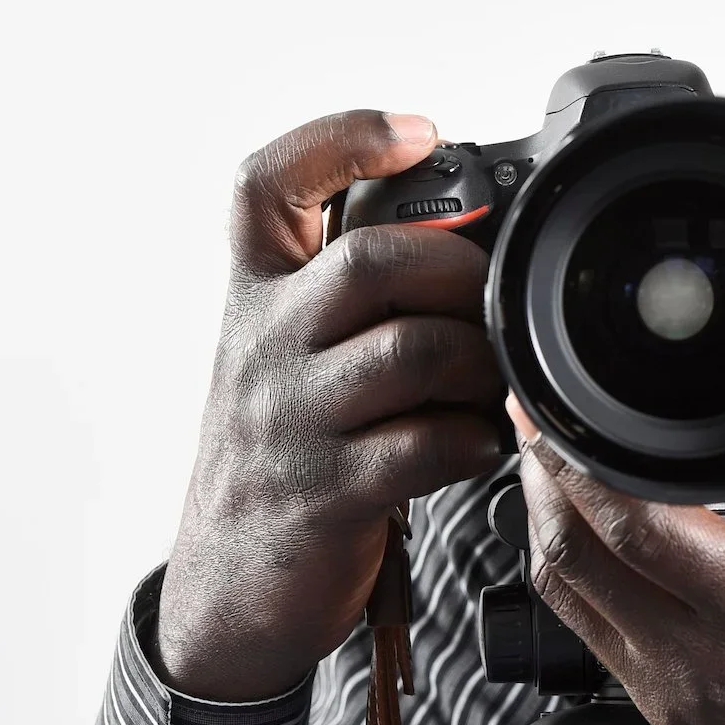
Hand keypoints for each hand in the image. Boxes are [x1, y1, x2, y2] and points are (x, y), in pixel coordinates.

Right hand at [156, 111, 508, 700]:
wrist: (226, 593)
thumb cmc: (283, 462)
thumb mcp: (286, 360)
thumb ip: (346, 300)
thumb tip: (467, 243)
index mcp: (254, 298)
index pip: (265, 186)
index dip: (340, 139)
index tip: (417, 131)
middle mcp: (263, 347)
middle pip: (368, 261)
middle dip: (460, 273)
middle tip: (497, 305)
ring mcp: (292, 422)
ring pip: (410, 351)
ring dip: (481, 363)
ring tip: (497, 384)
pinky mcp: (327, 495)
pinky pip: (422, 445)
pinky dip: (474, 441)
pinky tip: (481, 447)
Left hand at [510, 373, 724, 724]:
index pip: (630, 522)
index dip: (579, 456)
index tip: (562, 405)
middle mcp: (696, 660)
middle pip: (571, 557)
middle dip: (540, 477)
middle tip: (538, 417)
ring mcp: (672, 695)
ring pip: (568, 598)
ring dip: (546, 526)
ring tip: (553, 466)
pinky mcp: (668, 717)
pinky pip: (592, 635)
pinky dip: (577, 575)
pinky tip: (596, 542)